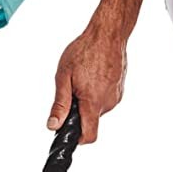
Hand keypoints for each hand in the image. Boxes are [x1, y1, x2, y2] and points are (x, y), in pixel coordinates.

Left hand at [47, 23, 126, 144]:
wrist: (107, 33)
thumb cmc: (85, 50)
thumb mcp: (64, 76)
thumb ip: (60, 103)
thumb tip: (53, 125)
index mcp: (93, 102)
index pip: (89, 136)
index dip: (77, 138)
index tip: (68, 129)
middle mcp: (108, 102)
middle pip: (91, 118)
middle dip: (79, 108)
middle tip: (72, 86)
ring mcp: (116, 95)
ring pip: (97, 106)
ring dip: (88, 97)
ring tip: (83, 75)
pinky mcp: (119, 88)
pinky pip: (105, 97)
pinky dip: (97, 90)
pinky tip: (93, 72)